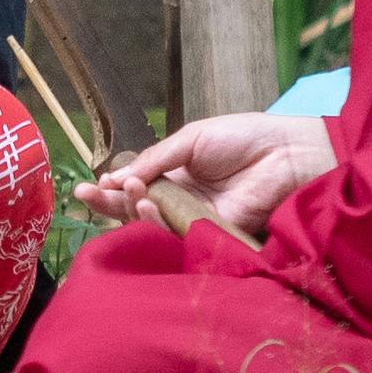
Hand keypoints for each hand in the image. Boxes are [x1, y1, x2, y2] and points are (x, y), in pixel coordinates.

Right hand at [81, 114, 334, 241]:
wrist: (285, 152)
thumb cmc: (242, 137)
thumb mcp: (191, 139)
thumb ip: (156, 159)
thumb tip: (119, 177)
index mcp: (177, 174)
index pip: (138, 186)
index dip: (113, 187)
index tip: (92, 184)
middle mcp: (183, 199)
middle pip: (139, 209)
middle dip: (109, 204)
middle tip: (86, 196)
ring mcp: (197, 218)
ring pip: (154, 224)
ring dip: (132, 209)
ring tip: (124, 192)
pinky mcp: (213, 234)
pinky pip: (178, 234)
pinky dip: (157, 223)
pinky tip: (144, 205)